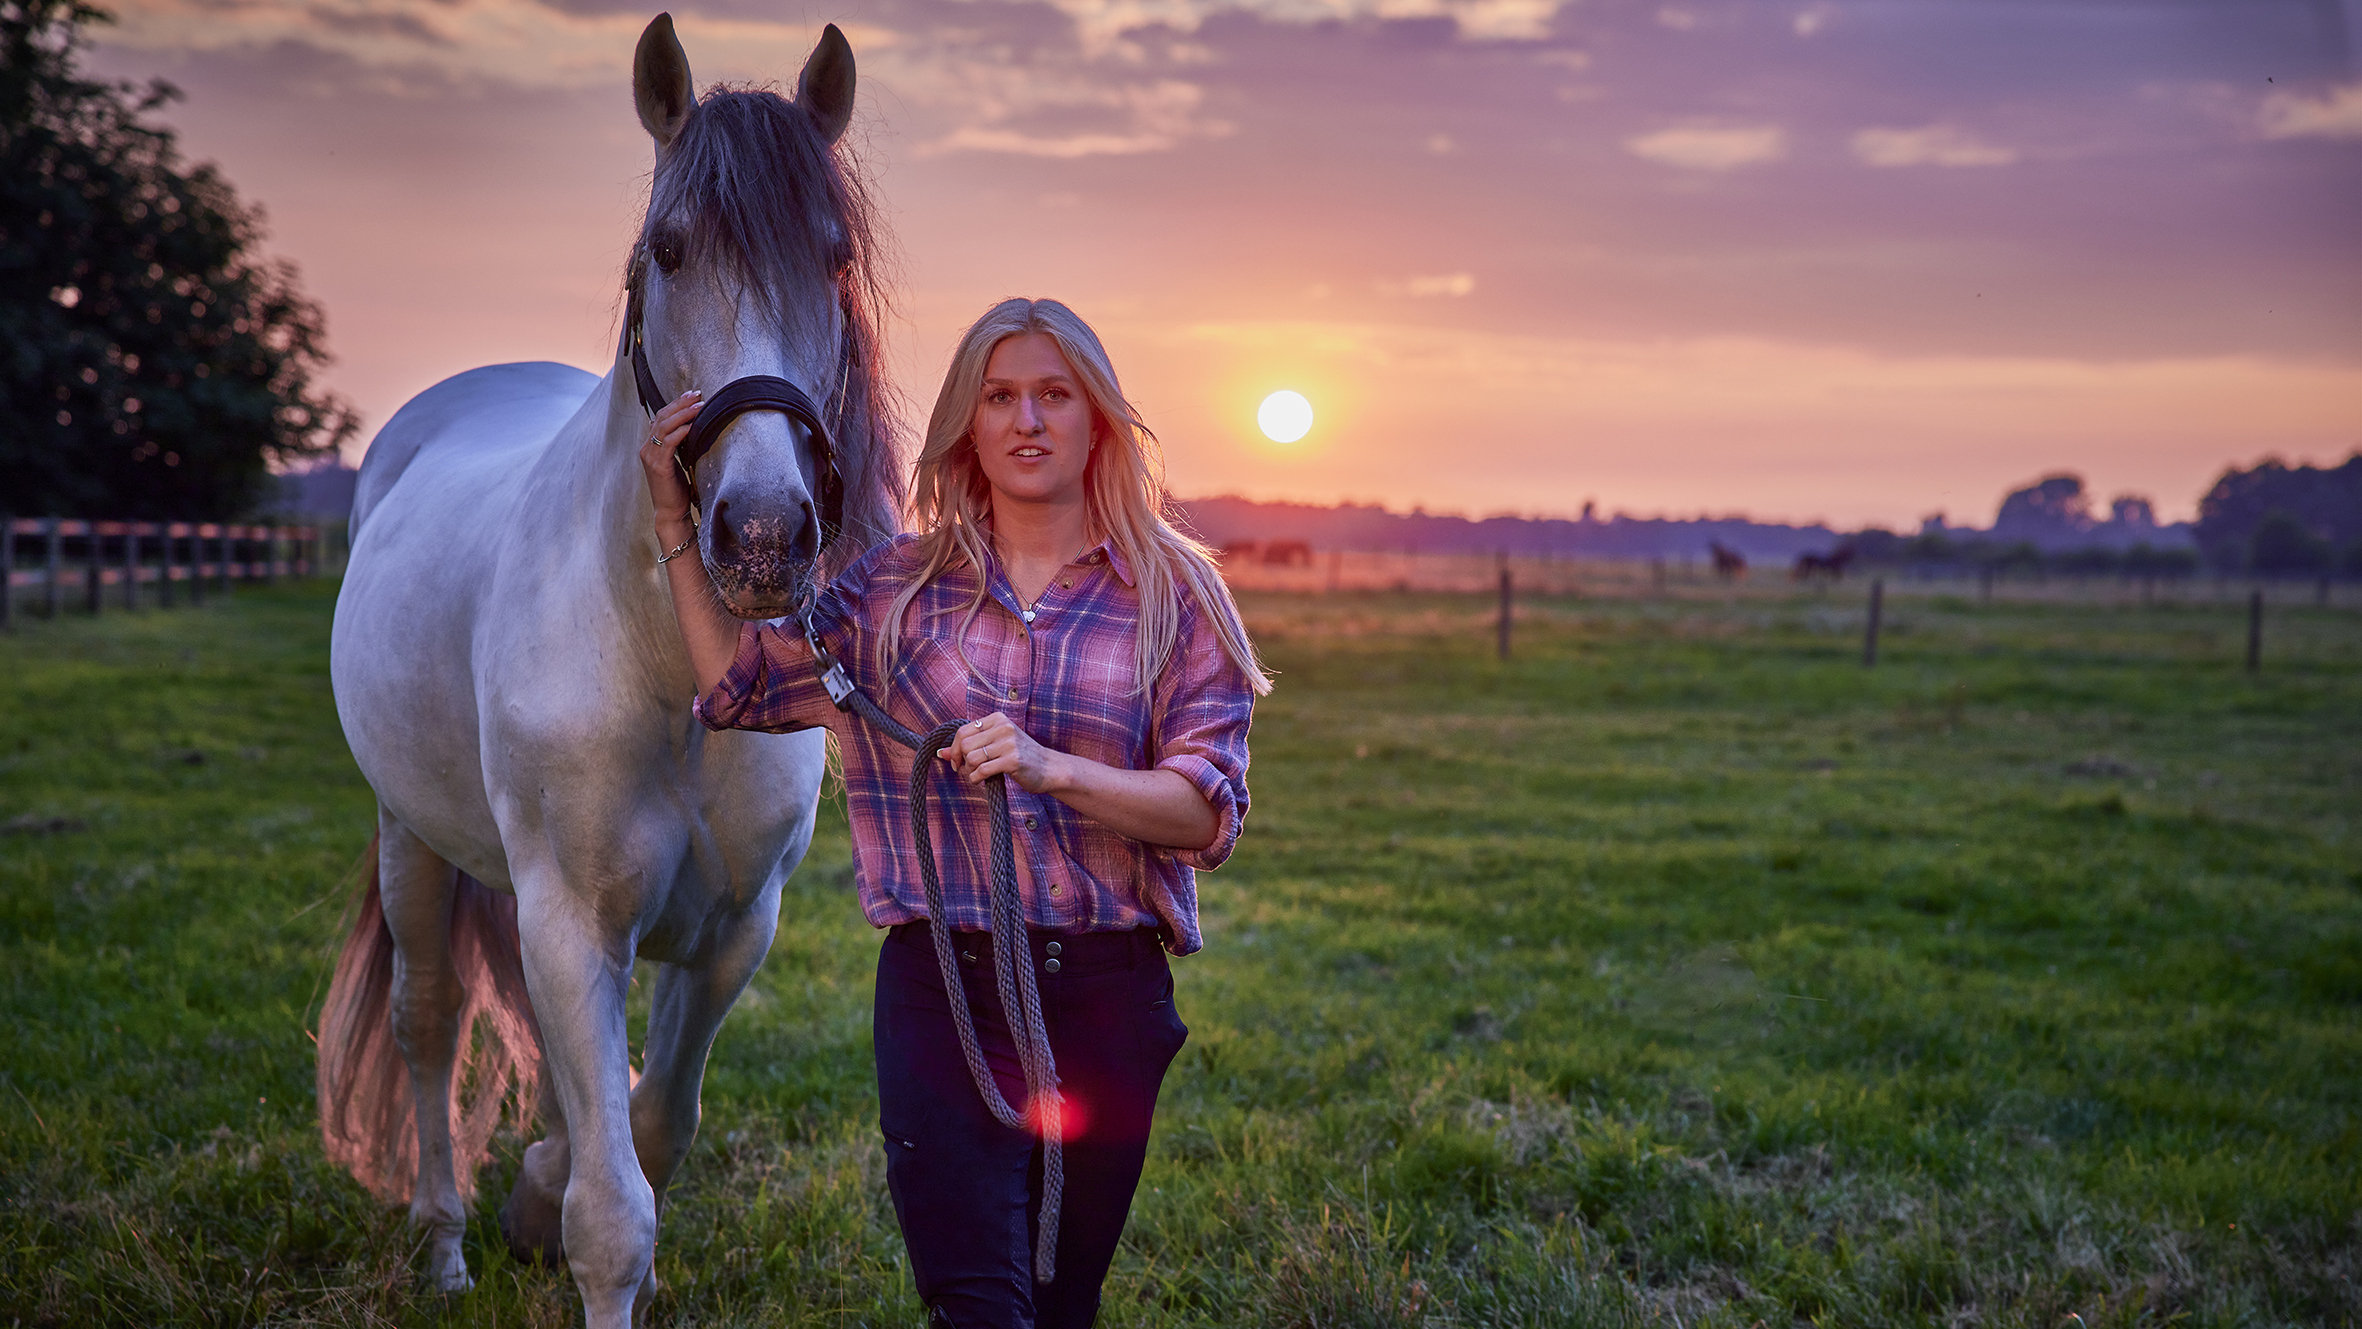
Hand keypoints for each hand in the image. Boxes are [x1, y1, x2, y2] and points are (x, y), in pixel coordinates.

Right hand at [637, 389, 703, 527]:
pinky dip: (681, 431)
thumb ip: (677, 445)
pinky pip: (668, 442)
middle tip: (697, 394)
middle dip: (680, 403)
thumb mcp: (676, 462)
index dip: (675, 404)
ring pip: (664, 426)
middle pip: (661, 417)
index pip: (660, 417)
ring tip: (700, 405)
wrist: (670, 511)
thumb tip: (691, 428)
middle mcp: (646, 448)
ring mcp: (650, 457)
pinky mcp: (658, 466)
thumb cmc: (676, 488)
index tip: (692, 395)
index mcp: (649, 445)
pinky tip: (693, 424)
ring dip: (684, 414)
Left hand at [939, 712, 1063, 792]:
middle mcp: (1003, 727)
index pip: (963, 731)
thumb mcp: (995, 745)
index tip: (956, 761)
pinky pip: (982, 770)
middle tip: (968, 770)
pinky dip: (976, 778)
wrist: (1049, 768)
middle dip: (962, 761)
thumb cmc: (1019, 756)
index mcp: (998, 719)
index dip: (954, 749)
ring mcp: (1009, 743)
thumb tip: (940, 753)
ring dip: (970, 771)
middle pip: (965, 745)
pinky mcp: (1013, 760)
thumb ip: (969, 747)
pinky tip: (981, 781)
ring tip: (978, 774)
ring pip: (972, 758)